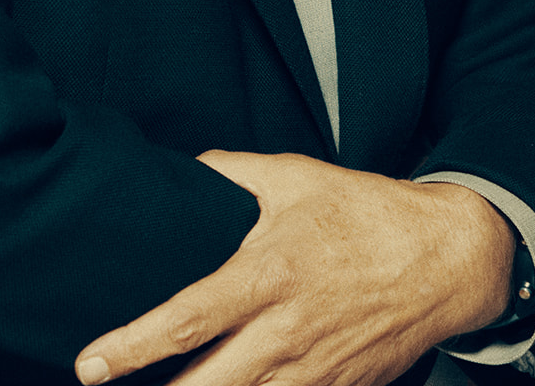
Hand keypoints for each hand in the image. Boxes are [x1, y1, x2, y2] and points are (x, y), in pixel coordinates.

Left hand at [75, 150, 514, 385]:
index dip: (134, 346)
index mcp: (268, 271)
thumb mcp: (294, 175)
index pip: (189, 318)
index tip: (91, 364)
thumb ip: (230, 172)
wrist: (442, 258)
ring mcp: (312, 370)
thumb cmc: (363, 211)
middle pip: (208, 384)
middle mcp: (286, 330)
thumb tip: (181, 169)